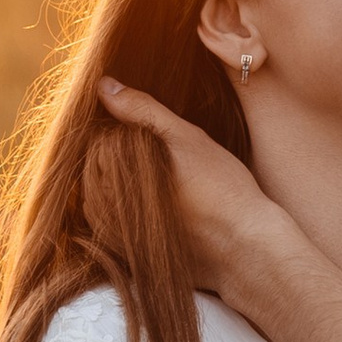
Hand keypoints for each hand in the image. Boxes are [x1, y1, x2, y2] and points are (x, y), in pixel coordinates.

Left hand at [96, 76, 281, 295]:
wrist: (247, 249)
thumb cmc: (222, 191)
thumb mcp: (186, 139)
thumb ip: (143, 110)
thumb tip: (103, 85)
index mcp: (116, 180)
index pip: (95, 146)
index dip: (119, 131)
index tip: (148, 133)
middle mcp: (109, 213)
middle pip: (94, 174)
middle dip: (116, 158)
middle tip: (158, 155)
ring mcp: (117, 238)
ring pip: (100, 199)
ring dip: (118, 183)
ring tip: (159, 177)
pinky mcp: (130, 256)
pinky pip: (111, 225)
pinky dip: (124, 207)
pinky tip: (155, 200)